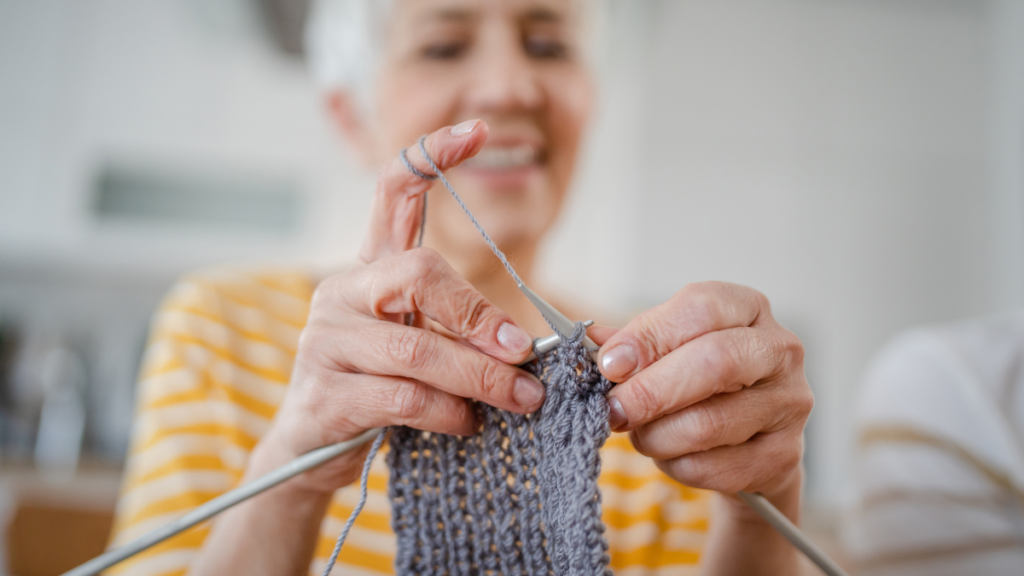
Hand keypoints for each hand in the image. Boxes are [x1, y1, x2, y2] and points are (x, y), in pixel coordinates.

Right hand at [256, 120, 543, 493]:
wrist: (310, 453)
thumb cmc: (379, 389)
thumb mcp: (421, 345)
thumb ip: (459, 330)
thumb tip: (524, 345)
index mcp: (370, 269)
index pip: (393, 191)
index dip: (432, 156)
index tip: (479, 131)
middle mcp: (343, 292)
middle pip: (419, 274)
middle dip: (480, 316)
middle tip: (523, 354)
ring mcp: (327, 342)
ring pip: (417, 348)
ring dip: (480, 377)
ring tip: (518, 400)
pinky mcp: (325, 395)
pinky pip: (403, 397)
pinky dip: (448, 412)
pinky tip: (468, 424)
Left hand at [594, 282, 811, 508]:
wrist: (749, 440)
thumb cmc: (703, 382)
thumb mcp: (669, 348)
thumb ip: (633, 342)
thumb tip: (593, 342)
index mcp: (747, 308)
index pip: (700, 309)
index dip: (648, 337)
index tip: (609, 364)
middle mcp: (779, 350)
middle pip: (714, 363)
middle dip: (650, 391)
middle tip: (613, 410)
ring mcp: (789, 403)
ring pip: (707, 424)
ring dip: (656, 435)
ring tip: (640, 433)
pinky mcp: (784, 455)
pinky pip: (713, 468)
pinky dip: (676, 465)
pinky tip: (671, 455)